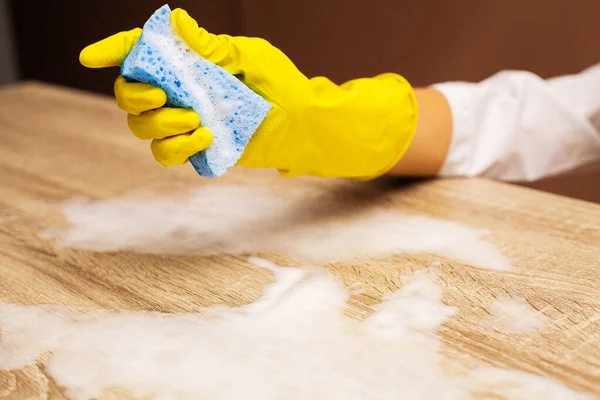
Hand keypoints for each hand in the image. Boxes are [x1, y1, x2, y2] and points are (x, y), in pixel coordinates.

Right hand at [80, 8, 418, 178]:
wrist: (301, 124)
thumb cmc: (279, 83)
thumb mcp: (247, 56)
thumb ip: (209, 45)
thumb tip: (175, 20)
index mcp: (189, 63)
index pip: (142, 53)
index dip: (113, 51)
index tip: (89, 56)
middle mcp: (180, 92)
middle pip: (130, 95)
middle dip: (136, 97)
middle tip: (163, 99)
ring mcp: (186, 121)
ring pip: (142, 128)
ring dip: (162, 125)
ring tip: (198, 122)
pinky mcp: (196, 148)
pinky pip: (166, 154)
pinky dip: (177, 149)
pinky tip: (204, 139)